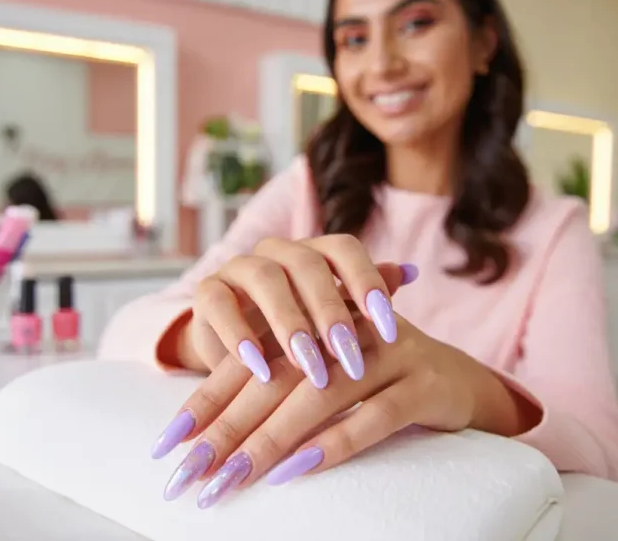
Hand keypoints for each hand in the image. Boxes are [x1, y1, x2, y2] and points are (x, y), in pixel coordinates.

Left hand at [157, 316, 518, 507]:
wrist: (460, 378)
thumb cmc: (375, 381)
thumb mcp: (324, 375)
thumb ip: (275, 386)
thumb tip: (203, 438)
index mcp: (314, 322)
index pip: (248, 361)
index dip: (206, 400)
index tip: (167, 445)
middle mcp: (346, 330)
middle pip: (273, 379)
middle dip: (225, 429)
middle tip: (186, 474)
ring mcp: (388, 354)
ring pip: (317, 396)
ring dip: (269, 441)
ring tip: (229, 480)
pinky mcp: (424, 384)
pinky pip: (374, 416)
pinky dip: (334, 443)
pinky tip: (297, 470)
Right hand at [177, 234, 416, 387]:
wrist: (239, 356)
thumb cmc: (299, 340)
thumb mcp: (334, 325)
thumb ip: (365, 301)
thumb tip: (410, 271)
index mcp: (315, 253)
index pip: (345, 249)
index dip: (367, 282)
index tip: (389, 328)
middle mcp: (278, 252)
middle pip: (307, 264)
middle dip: (331, 312)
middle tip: (350, 356)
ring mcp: (240, 267)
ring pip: (266, 279)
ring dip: (289, 324)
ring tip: (308, 365)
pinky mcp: (207, 292)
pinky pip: (220, 304)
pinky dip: (239, 335)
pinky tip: (258, 368)